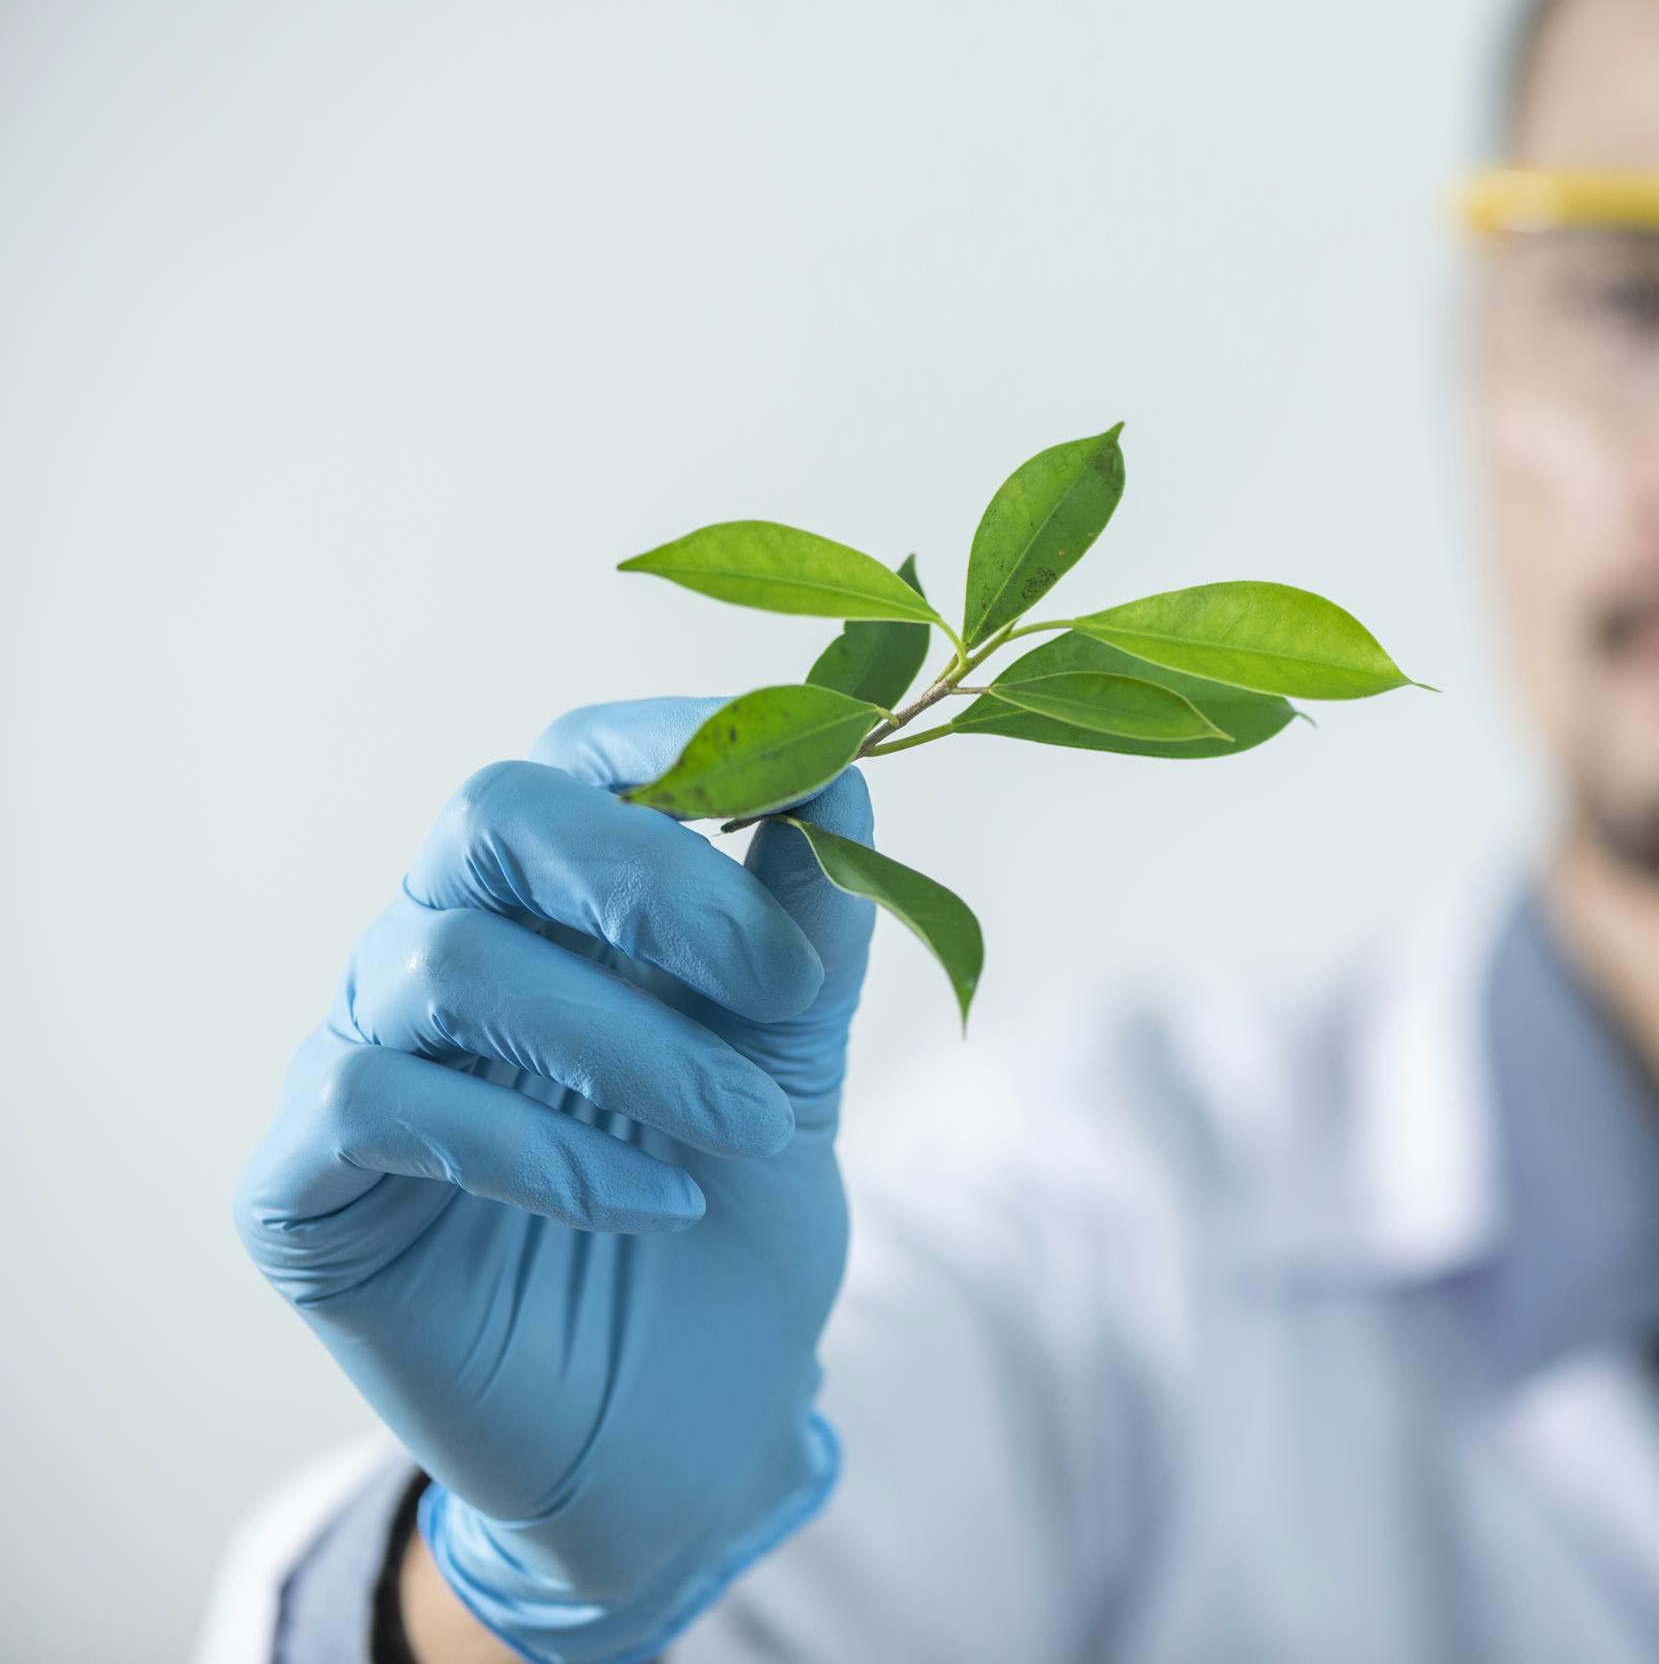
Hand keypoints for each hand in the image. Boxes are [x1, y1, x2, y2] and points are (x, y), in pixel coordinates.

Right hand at [234, 697, 876, 1663]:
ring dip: (636, 1046)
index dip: (675, 738)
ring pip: (456, 963)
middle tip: (778, 980)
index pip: (577, 759)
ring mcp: (360, 1058)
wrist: (685, 1432)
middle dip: (651, 876)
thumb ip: (809, 927)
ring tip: (752, 1134)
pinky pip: (382, 1103)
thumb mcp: (795, 1065)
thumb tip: (843, 764)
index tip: (804, 775)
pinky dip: (539, 1147)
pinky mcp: (304, 1185)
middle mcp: (440, 951)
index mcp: (555, 905)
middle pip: (491, 815)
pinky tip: (650, 1204)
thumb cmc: (730, 1227)